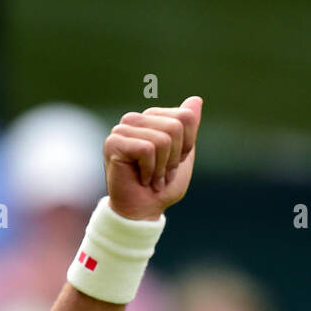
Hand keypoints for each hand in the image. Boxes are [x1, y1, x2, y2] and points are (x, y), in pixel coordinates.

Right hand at [104, 96, 202, 220]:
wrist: (142, 212)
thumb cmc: (161, 187)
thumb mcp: (182, 156)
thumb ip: (189, 128)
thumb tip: (196, 99)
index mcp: (152, 118)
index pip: (185, 118)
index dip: (186, 146)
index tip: (173, 164)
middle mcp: (135, 119)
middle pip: (175, 127)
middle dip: (173, 159)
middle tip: (161, 175)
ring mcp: (122, 129)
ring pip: (161, 139)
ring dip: (161, 168)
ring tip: (151, 179)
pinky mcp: (113, 143)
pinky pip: (147, 149)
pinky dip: (149, 170)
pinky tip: (141, 178)